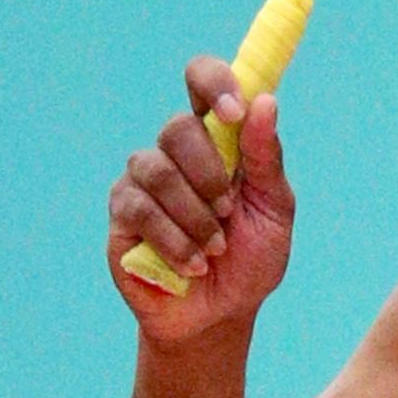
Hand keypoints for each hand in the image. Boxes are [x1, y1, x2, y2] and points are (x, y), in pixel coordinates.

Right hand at [109, 60, 296, 341]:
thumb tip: (264, 102)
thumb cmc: (251, 259)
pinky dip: (175, 241)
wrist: (220, 316)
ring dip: (195, 217)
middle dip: (209, 175)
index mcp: (218, 139)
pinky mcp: (123, 212)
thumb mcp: (274, 211)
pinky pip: (141, 208)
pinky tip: (192, 266)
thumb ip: (267, 158)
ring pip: (158, 171)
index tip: (233, 112)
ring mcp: (144, 179)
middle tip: (227, 212)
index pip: (202, 81)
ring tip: (214, 250)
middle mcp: (176, 152)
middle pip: (178, 128)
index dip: (213, 83)